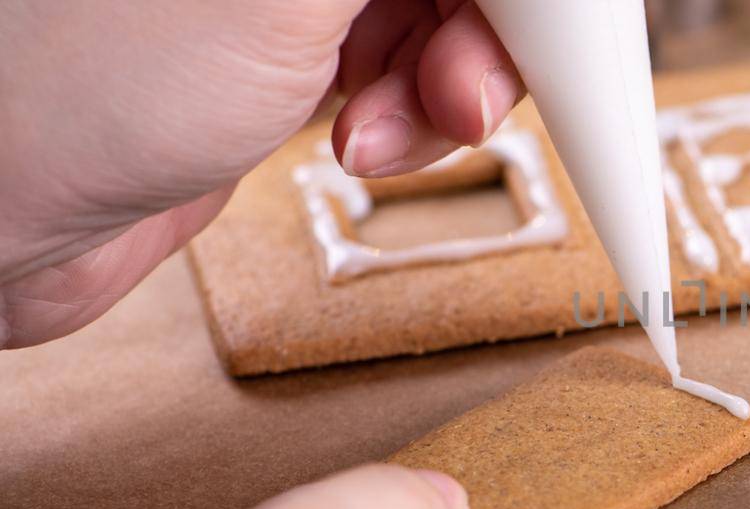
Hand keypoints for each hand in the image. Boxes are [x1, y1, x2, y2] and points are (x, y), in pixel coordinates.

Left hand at [0, 0, 528, 348]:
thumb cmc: (81, 76)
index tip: (559, 32)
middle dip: (493, 33)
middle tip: (471, 92)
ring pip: (453, 17)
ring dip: (455, 87)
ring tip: (394, 131)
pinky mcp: (296, 49)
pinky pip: (412, 68)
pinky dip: (415, 116)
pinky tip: (365, 141)